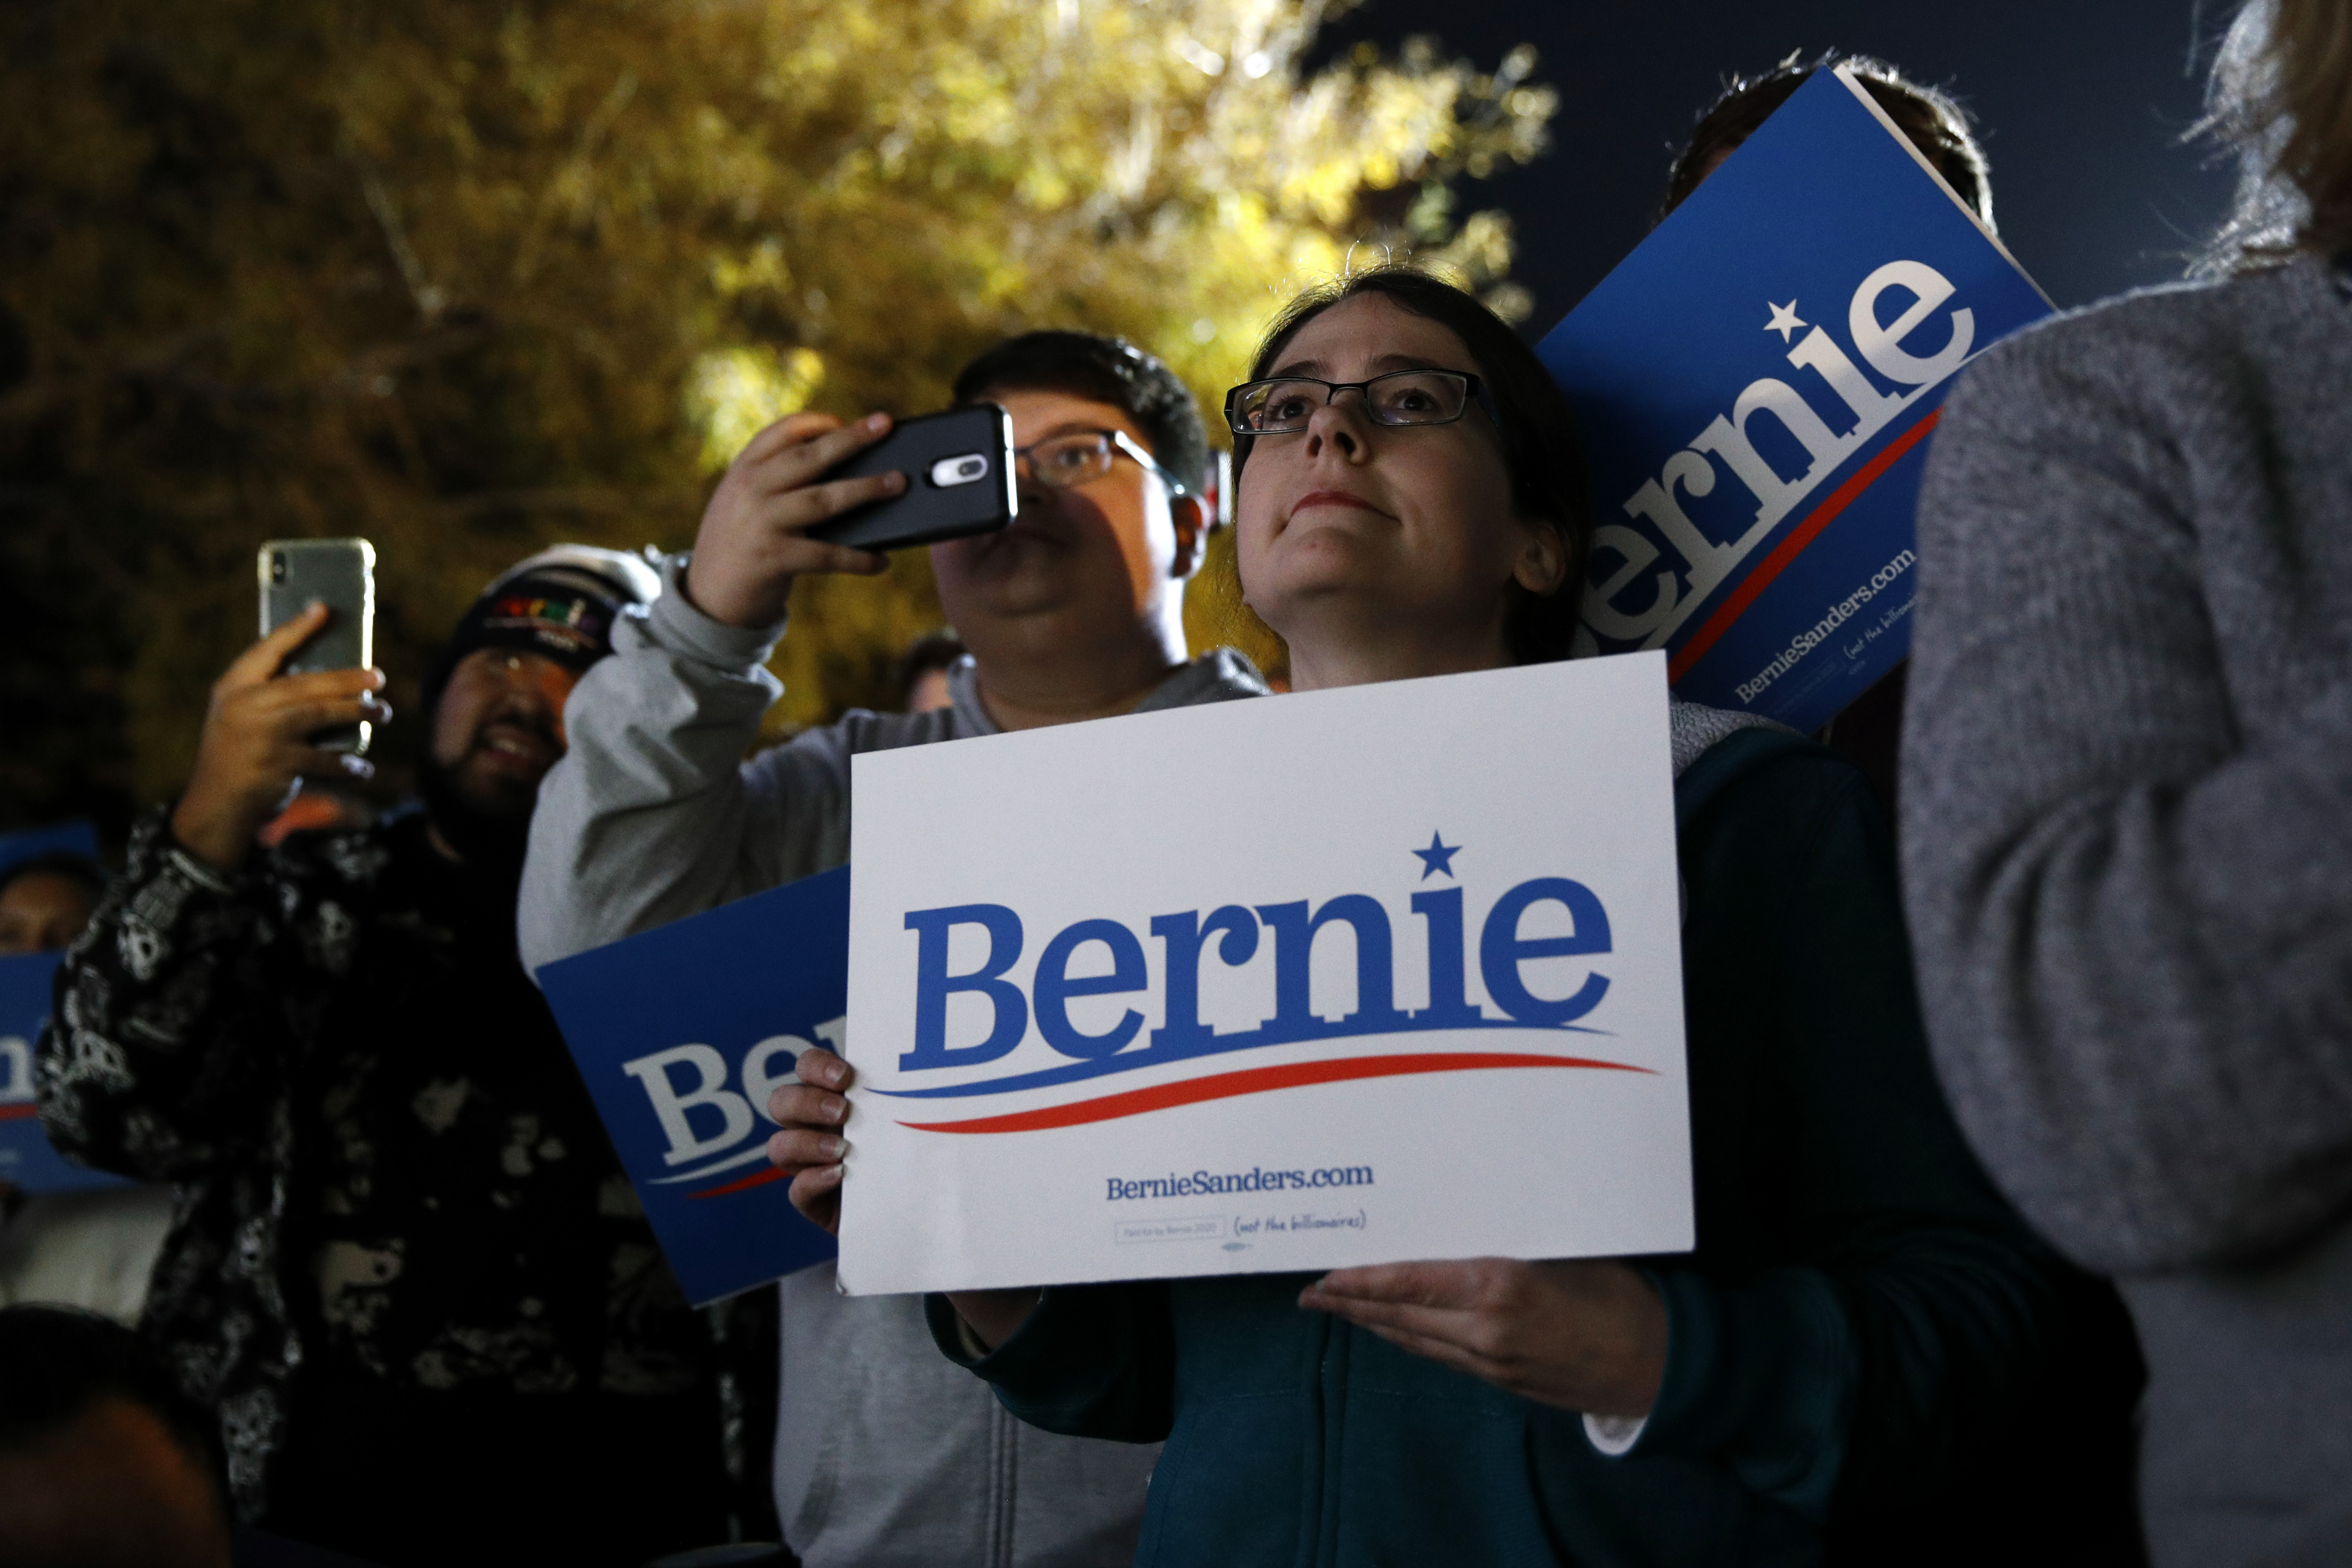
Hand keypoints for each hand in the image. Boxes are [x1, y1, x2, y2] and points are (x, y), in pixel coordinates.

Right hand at [169, 604, 389, 872]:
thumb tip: (329, 674)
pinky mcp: (278, 766)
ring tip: (381, 712)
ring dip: (357, 713)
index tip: (324, 609)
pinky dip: (347, 763)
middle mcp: (245, 706)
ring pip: (320, 714)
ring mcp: (261, 737)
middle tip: (378, 678)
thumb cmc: (237, 752)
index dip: (297, 628)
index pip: (268, 649)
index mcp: (234, 687)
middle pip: (307, 683)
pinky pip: (324, 760)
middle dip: (348, 679)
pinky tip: (362, 766)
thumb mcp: (238, 714)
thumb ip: (268, 693)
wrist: (215, 803)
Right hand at [683, 411, 905, 627]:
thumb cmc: (740, 543)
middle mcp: (750, 490)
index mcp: (744, 470)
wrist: (707, 597)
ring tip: (897, 482)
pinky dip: (858, 558)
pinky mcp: (774, 559)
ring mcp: (762, 523)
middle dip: (850, 439)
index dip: (815, 423)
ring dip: (865, 490)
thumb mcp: (743, 502)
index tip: (844, 421)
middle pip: (808, 457)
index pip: (780, 432)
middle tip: (884, 424)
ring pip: (823, 500)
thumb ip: (776, 481)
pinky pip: (827, 554)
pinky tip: (882, 561)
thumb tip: (847, 472)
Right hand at [765, 1047, 1040, 1347]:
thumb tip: (972, 1067)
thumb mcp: (930, 1120)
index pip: (809, 1068)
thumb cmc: (937, 1155)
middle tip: (843, 1112)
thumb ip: (927, 1096)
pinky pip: (796, 1192)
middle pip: (783, 1102)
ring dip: (804, 1142)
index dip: (816, 1065)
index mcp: (842, 1096)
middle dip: (806, 1101)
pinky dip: (810, 1181)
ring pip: (780, 1145)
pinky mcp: (819, 1204)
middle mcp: (821, 1127)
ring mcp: (815, 1166)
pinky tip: (838, 1178)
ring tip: (841, 1150)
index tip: (847, 1075)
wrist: (942, 1217)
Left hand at [1299, 1257, 1666, 1417]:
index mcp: (1497, 1288)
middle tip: (1312, 1295)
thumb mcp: (1563, 1249)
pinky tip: (1396, 1331)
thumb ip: (1506, 1244)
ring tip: (1341, 1310)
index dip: (1362, 1282)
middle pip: (1400, 1318)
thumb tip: (1460, 1222)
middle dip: (1351, 1307)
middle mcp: (1485, 1331)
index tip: (1326, 1277)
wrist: (1663, 1363)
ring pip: (1417, 1342)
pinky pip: (1444, 1359)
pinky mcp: (1504, 1384)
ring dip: (1375, 1326)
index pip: (1410, 1283)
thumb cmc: (1621, 1292)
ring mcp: (1493, 1364)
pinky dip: (1412, 1341)